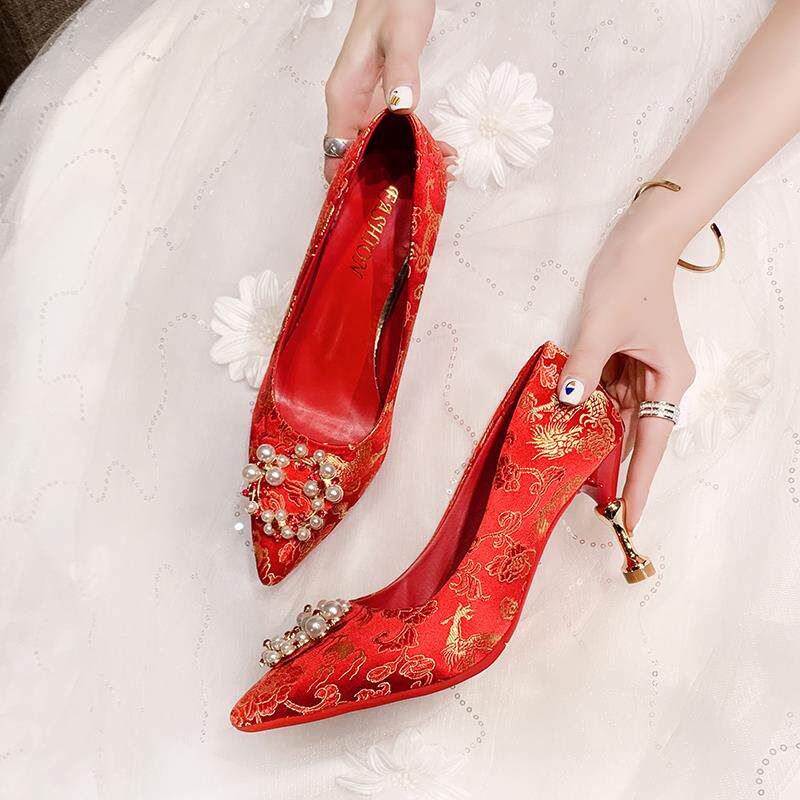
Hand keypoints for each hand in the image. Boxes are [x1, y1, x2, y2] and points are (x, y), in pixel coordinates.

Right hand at [324, 0, 455, 181]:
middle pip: (360, 160)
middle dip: (390, 180)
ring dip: (408, 166)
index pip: (336, 155)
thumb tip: (402, 108)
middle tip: (428, 185)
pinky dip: (417, 147)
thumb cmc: (393, 1)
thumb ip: (401, 71)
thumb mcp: (400, 35)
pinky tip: (441, 151)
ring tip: (444, 170)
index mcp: (344, 97)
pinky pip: (397, 135)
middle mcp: (352, 108)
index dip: (351, 184)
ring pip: (381, 151)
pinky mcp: (386, 103)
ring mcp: (368, 108)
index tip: (380, 200)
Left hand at [557, 197, 695, 528]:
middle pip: (632, 434)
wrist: (637, 241)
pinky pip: (601, 394)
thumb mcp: (605, 326)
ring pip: (613, 416)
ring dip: (592, 438)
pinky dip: (584, 409)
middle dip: (610, 466)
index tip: (630, 519)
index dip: (639, 483)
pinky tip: (564, 426)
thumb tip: (566, 403)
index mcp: (669, 380)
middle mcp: (656, 382)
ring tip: (569, 473)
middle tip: (587, 503)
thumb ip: (586, 367)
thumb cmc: (630, 280)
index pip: (652, 443)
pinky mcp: (619, 360)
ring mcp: (637, 371)